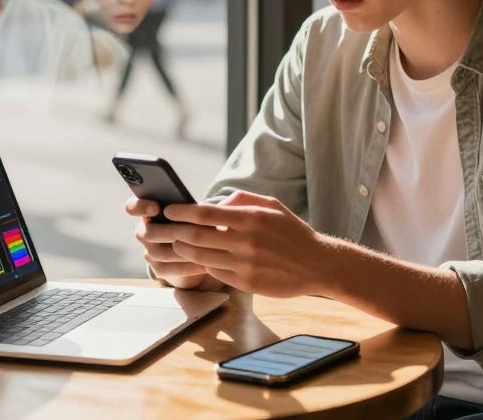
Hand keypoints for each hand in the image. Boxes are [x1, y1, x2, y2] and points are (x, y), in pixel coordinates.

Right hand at [125, 196, 223, 290]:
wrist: (203, 252)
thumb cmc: (202, 225)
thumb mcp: (202, 212)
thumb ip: (203, 206)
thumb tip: (226, 202)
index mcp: (150, 211)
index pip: (132, 206)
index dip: (140, 207)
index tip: (156, 208)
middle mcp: (146, 231)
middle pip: (146, 232)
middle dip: (167, 232)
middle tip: (186, 230)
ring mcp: (151, 252)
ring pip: (158, 252)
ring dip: (180, 249)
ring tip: (201, 248)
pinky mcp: (160, 270)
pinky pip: (168, 268)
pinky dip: (187, 266)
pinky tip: (204, 263)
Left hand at [144, 191, 330, 297]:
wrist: (317, 264)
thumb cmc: (292, 231)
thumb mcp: (271, 206)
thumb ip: (241, 200)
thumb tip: (214, 203)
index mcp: (250, 218)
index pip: (204, 214)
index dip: (181, 212)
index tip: (169, 210)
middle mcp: (246, 242)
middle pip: (196, 237)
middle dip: (174, 231)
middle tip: (165, 228)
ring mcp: (245, 264)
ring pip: (201, 257)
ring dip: (184, 249)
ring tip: (177, 242)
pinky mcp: (246, 283)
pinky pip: (215, 272)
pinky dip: (204, 264)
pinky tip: (201, 257)